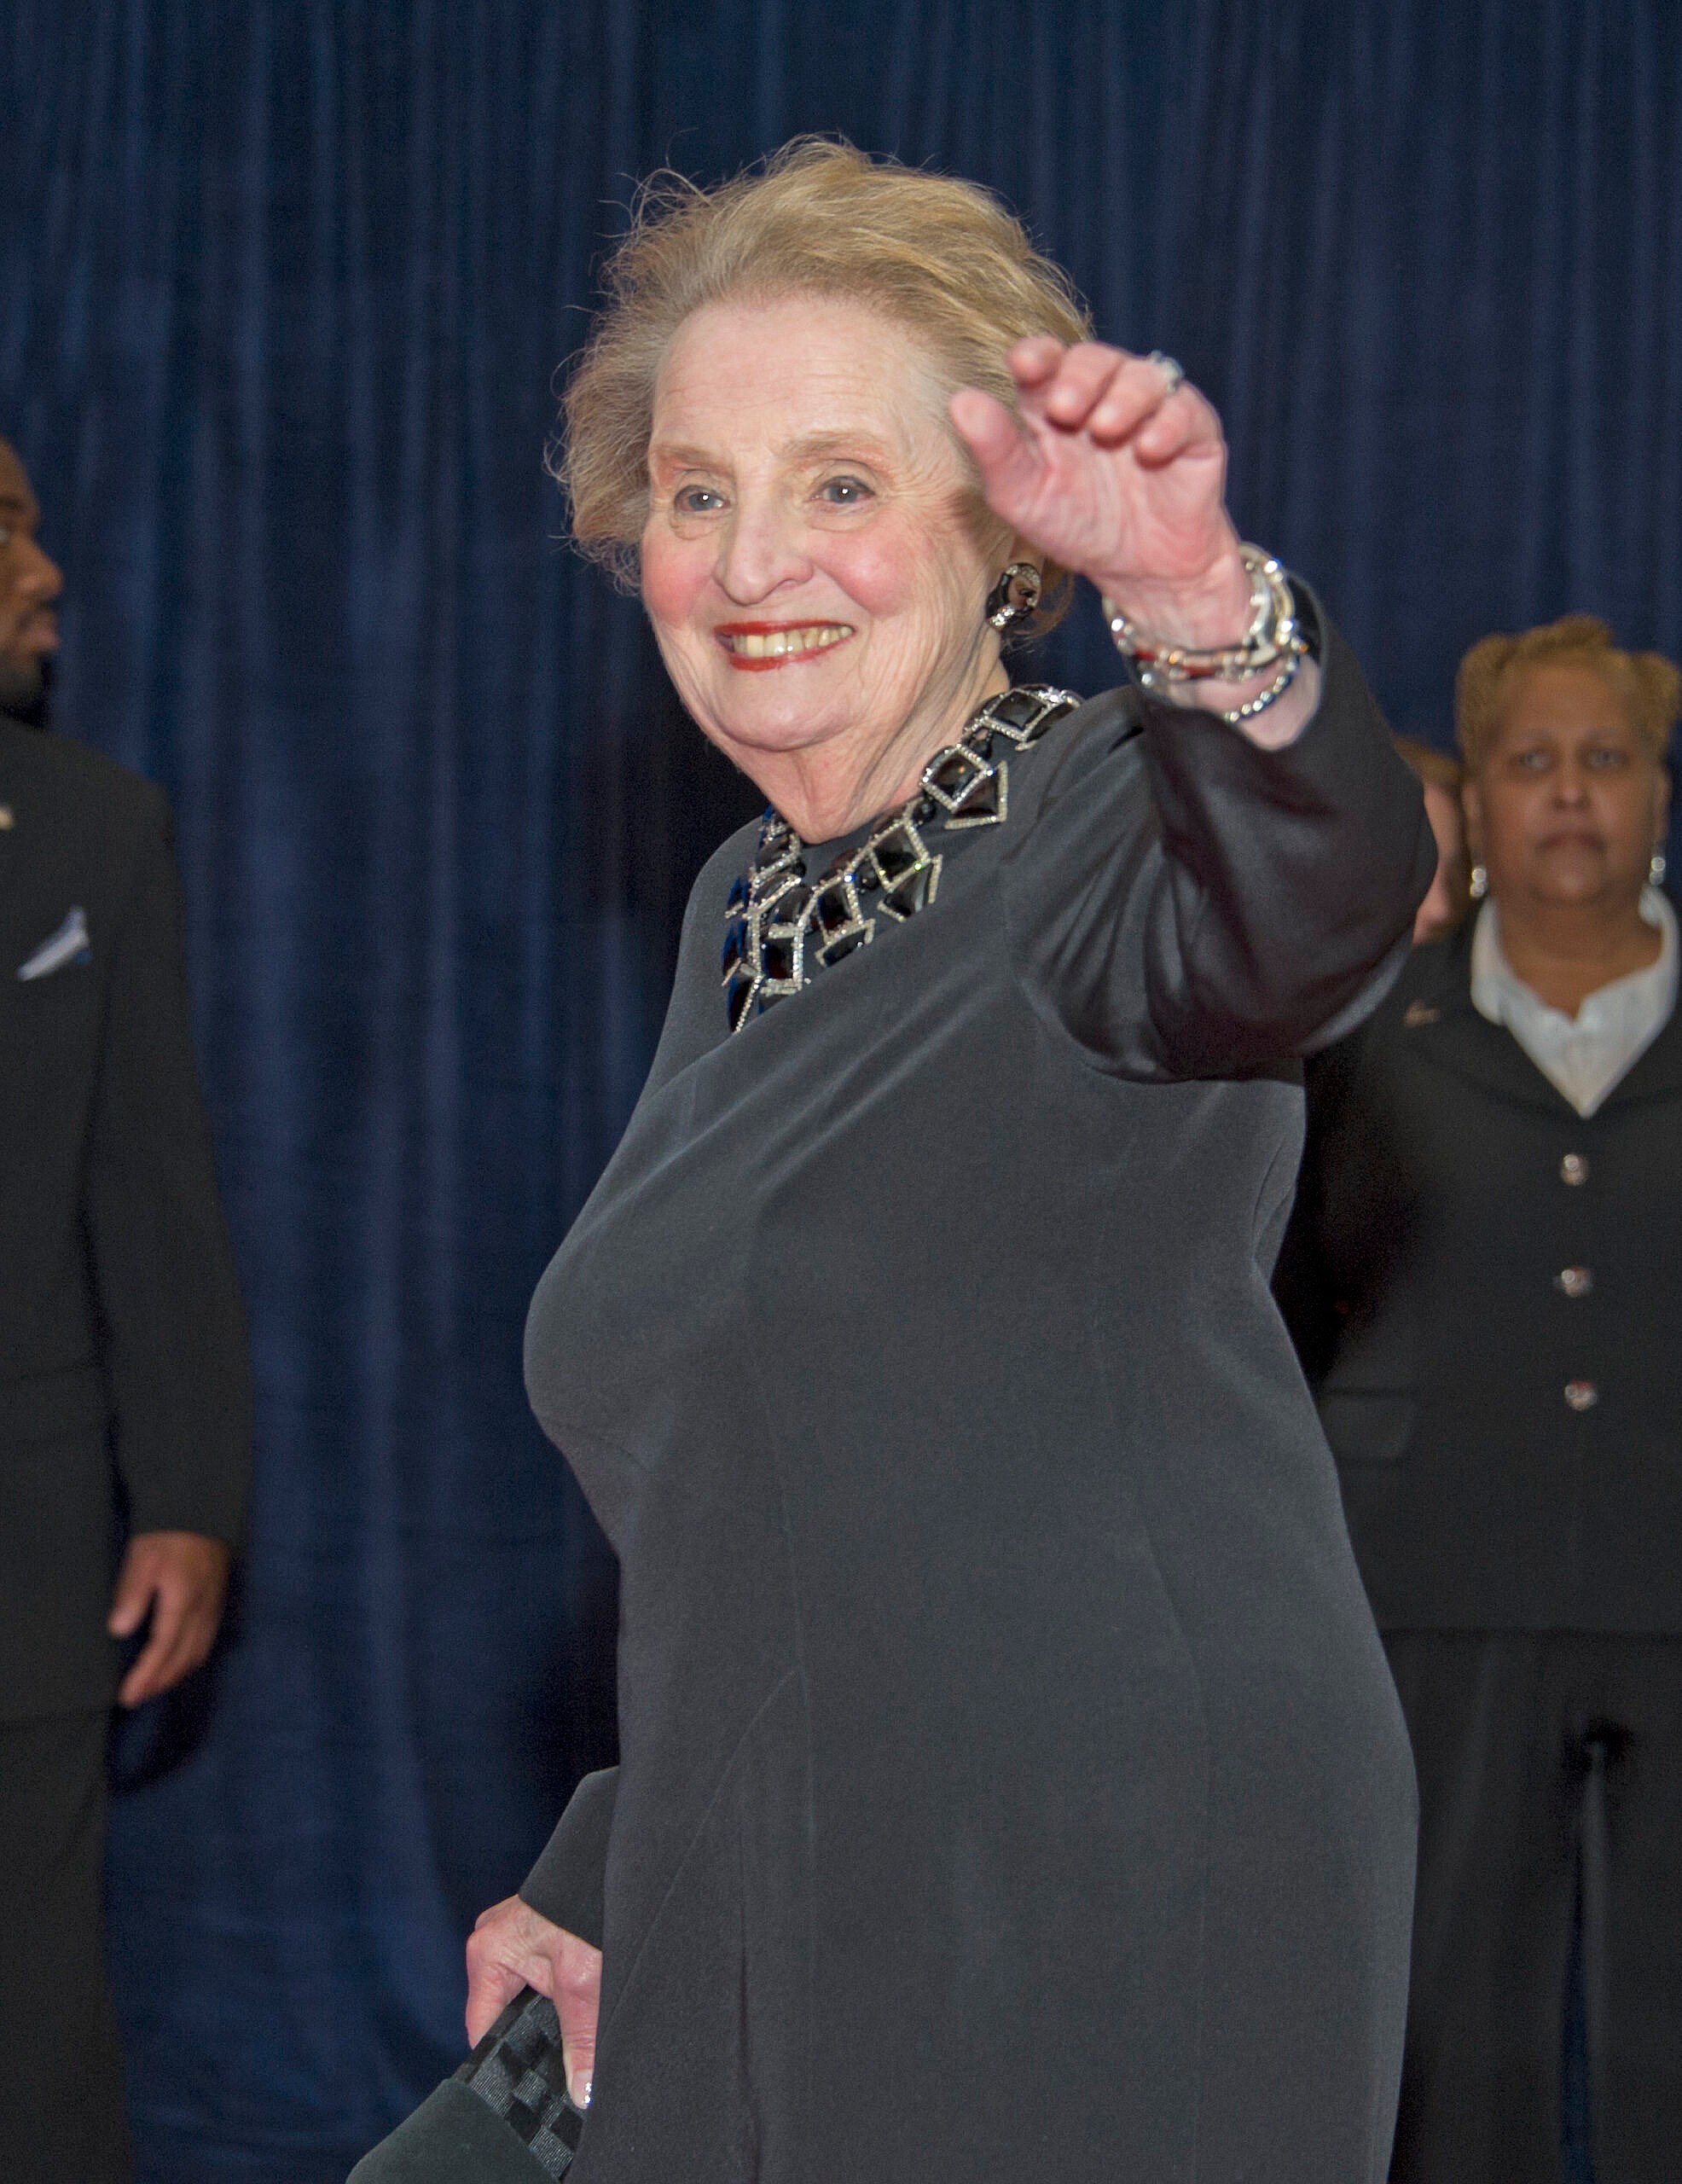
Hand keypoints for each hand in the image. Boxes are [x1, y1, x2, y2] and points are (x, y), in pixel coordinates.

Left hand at [107, 1530, 231, 1705]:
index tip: (127, 1695)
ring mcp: (213, 1609)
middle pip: (182, 1660)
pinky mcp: (218, 1604)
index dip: (145, 1677)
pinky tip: (179, 1662)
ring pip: (198, 1654)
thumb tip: (119, 1631)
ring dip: (175, 1676)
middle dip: (159, 1683)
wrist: (201, 1514)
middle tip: (135, 1697)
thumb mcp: (142, 1560)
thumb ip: (131, 1595)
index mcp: (182, 1604)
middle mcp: (202, 1612)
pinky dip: (190, 1661)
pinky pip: (207, 1643)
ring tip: (153, 1687)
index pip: (162, 1651)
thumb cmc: (166, 1537)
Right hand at [466, 1895, 601, 2107]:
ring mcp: (517, 1939)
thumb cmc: (590, 1907)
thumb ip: (580, 2040)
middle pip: (506, 2015)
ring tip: (573, 2046)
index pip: (484, 2028)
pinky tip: (578, 2014)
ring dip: (550, 2019)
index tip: (528, 2088)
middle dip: (533, 2040)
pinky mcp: (541, 1937)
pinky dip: (560, 1999)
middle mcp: (495, 1945)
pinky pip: (542, 1981)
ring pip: (528, 1999)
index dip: (507, 2061)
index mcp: (488, 1954)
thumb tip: (582, 2092)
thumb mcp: (584, 1982)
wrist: (624, 1869)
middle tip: (561, 2071)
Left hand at [949, 339, 1250, 646]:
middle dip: (1079, 377)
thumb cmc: (1077, 527)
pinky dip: (1169, 424)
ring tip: (1106, 428)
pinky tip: (1149, 450)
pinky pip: (1187, 411)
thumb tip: (960, 402)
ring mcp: (1152, 411)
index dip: (1037, 356)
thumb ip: (995, 452)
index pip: (1046, 362)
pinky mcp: (1195, 432)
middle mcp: (1105, 396)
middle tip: (1064, 409)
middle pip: (1095, 360)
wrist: (1140, 571)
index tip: (1023, 364)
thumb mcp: (1025, 497)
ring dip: (1124, 396)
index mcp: (1056, 405)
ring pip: (1144, 376)